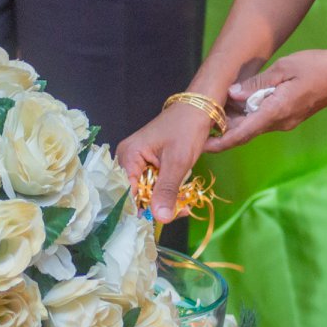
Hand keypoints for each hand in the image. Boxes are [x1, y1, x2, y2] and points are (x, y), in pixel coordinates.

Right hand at [114, 101, 215, 222]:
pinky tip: (181, 197)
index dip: (142, 209)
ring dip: (165, 200)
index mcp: (129, 155)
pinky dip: (167, 191)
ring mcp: (138, 161)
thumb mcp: (178, 162)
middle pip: (136, 193)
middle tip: (180, 211)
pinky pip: (153, 184)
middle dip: (157, 206)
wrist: (200, 108)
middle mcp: (128, 159)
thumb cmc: (187, 129)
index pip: (127, 192)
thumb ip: (167, 190)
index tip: (162, 219)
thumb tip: (160, 219)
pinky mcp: (149, 163)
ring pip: (146, 191)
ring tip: (184, 205)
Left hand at [208, 49, 326, 151]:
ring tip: (215, 106)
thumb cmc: (318, 66)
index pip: (242, 134)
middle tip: (201, 117)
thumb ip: (257, 83)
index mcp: (276, 111)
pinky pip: (264, 119)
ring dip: (235, 119)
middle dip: (223, 127)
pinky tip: (239, 100)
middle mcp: (280, 122)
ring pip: (253, 125)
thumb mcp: (284, 68)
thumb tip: (232, 94)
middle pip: (245, 131)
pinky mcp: (290, 116)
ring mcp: (286, 121)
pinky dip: (248, 113)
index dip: (220, 142)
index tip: (202, 145)